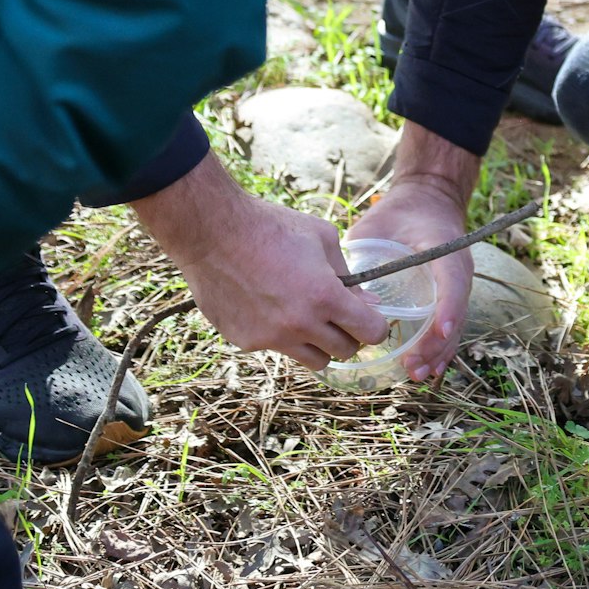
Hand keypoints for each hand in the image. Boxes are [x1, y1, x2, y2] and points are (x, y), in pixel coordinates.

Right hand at [130, 154, 386, 368]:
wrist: (212, 232)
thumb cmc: (271, 227)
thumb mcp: (322, 238)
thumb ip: (349, 275)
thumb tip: (368, 302)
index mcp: (325, 297)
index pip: (371, 333)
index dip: (376, 327)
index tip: (370, 319)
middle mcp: (300, 324)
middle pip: (345, 351)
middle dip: (349, 335)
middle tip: (339, 317)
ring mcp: (271, 337)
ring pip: (315, 361)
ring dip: (319, 344)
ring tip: (308, 319)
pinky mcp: (246, 341)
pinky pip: (278, 350)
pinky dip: (282, 337)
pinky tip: (271, 310)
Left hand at [345, 177, 475, 381]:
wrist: (427, 201)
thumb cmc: (400, 212)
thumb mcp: (381, 224)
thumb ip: (366, 251)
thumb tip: (340, 286)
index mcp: (445, 250)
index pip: (452, 282)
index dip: (448, 308)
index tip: (439, 330)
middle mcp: (457, 271)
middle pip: (454, 314)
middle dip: (435, 344)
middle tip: (413, 365)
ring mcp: (456, 286)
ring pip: (453, 326)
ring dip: (437, 353)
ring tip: (418, 373)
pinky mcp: (449, 296)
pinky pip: (447, 326)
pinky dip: (438, 349)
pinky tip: (427, 369)